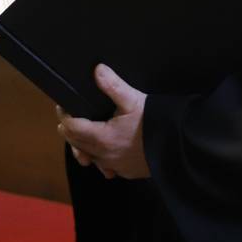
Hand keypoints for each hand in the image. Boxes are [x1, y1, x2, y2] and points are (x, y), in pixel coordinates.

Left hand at [56, 65, 148, 179]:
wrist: (178, 147)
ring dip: (82, 146)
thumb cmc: (155, 123)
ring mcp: (114, 166)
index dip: (64, 115)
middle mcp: (104, 155)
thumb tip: (97, 69)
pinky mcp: (126, 171)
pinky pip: (105, 167)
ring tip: (83, 135)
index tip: (63, 106)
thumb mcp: (134, 100)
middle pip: (76, 143)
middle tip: (68, 117)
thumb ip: (113, 85)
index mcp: (102, 137)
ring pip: (89, 157)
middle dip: (69, 130)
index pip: (71, 128)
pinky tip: (107, 149)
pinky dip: (100, 158)